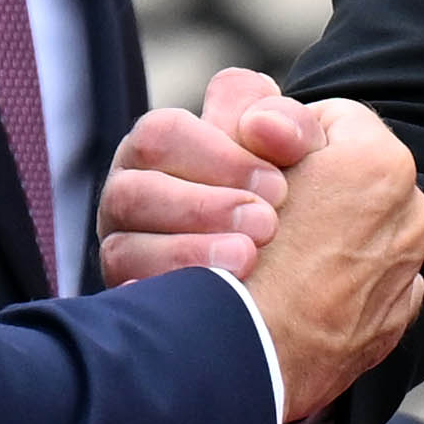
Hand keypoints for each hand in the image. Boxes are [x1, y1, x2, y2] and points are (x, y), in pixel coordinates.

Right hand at [98, 68, 319, 285]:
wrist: (299, 272)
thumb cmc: (287, 193)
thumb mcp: (301, 149)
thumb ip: (290, 123)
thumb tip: (263, 126)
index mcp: (163, 146)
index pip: (163, 135)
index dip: (220, 158)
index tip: (277, 186)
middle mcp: (132, 194)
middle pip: (133, 193)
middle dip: (203, 208)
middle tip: (266, 224)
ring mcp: (125, 249)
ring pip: (122, 250)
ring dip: (187, 253)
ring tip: (247, 259)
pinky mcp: (132, 297)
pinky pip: (129, 300)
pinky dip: (166, 295)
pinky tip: (208, 298)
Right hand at [244, 99, 423, 421]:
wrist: (235, 366)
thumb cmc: (226, 254)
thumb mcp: (229, 158)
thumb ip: (254, 113)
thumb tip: (265, 104)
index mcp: (381, 165)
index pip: (328, 118)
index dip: (277, 138)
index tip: (254, 170)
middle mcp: (412, 215)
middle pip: (347, 175)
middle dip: (302, 188)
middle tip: (257, 217)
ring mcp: (406, 276)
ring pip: (355, 230)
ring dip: (317, 236)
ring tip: (263, 259)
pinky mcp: (389, 328)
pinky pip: (364, 286)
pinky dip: (330, 287)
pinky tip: (286, 296)